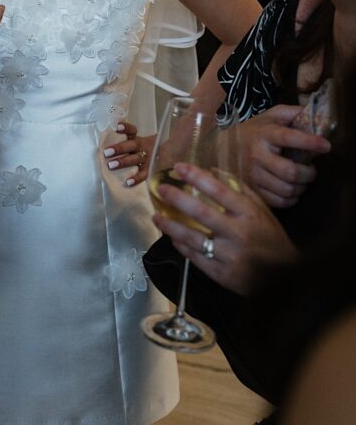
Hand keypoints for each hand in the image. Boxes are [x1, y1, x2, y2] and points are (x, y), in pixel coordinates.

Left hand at [103, 122, 154, 185]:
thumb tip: (103, 143)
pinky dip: (136, 179)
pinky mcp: (151, 169)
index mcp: (138, 139)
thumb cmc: (144, 150)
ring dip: (123, 162)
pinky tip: (127, 183)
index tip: (117, 127)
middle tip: (106, 152)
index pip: (132, 131)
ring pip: (136, 159)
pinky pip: (144, 174)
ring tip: (110, 166)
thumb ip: (124, 143)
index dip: (125, 128)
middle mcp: (143, 147)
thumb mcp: (138, 143)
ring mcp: (147, 158)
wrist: (167, 155)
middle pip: (131, 145)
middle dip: (119, 148)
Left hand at [153, 162, 297, 294]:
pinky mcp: (223, 275)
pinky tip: (172, 238)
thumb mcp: (262, 209)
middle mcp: (238, 233)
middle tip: (161, 189)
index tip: (179, 167)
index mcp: (249, 214)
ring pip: (193, 238)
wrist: (286, 277)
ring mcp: (229, 256)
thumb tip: (212, 170)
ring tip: (157, 216)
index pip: (219, 190)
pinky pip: (196, 259)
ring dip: (172, 226)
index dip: (197, 177)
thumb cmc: (271, 237)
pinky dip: (182, 247)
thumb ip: (239, 189)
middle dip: (178, 199)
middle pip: (201, 213)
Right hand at [232, 105, 330, 207]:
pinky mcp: (252, 190)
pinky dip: (291, 199)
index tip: (326, 145)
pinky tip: (291, 190)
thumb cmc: (252, 131)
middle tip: (311, 170)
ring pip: (287, 189)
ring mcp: (253, 175)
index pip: (289, 138)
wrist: (221, 148)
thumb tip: (314, 113)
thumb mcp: (269, 116)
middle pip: (291, 172)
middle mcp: (257, 155)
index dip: (310, 142)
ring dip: (301, 187)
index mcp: (264, 134)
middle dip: (309, 173)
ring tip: (302, 180)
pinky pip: (279, 201)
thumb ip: (291, 113)